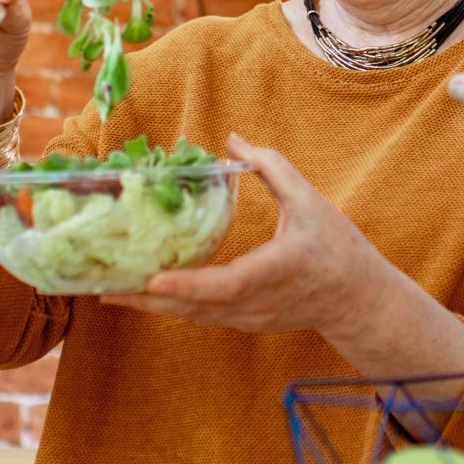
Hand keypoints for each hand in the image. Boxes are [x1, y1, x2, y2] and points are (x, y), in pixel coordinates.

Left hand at [103, 136, 387, 336]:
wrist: (358, 300)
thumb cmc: (338, 249)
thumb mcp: (312, 202)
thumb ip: (273, 168)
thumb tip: (233, 141)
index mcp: (277, 270)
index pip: (227, 284)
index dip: (189, 285)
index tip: (154, 280)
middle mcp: (258, 303)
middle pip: (196, 308)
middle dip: (149, 301)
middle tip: (104, 289)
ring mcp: (249, 319)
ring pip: (193, 316)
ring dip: (154, 307)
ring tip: (111, 292)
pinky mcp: (244, 323)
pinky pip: (202, 316)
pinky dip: (172, 306)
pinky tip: (145, 294)